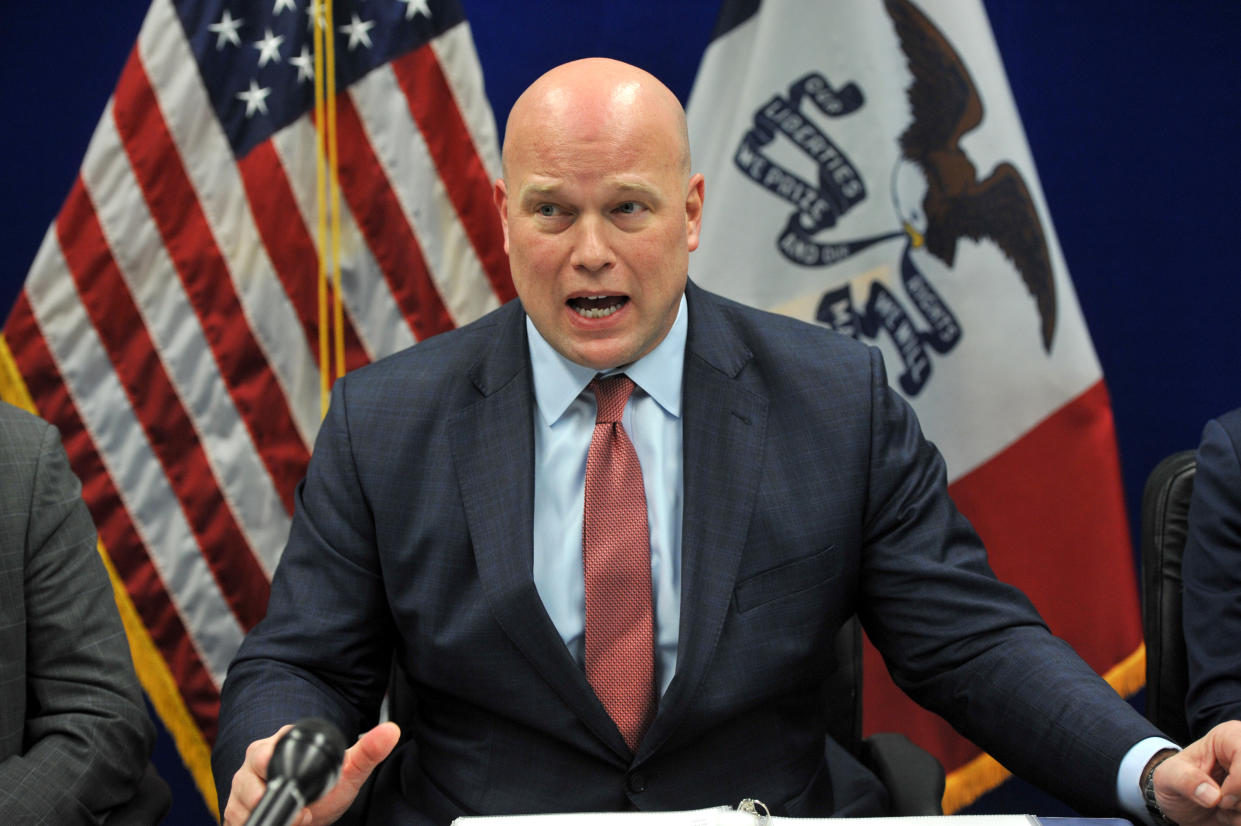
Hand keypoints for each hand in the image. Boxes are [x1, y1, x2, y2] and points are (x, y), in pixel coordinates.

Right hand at [222, 721, 400, 825]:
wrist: (312, 816)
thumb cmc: (327, 788)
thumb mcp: (349, 772)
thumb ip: (369, 751)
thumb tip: (391, 730)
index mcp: (280, 742)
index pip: (270, 748)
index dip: (282, 770)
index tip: (301, 795)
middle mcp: (256, 760)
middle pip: (249, 774)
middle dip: (270, 797)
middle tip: (301, 814)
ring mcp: (243, 784)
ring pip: (240, 800)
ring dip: (265, 814)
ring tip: (295, 821)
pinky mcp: (234, 807)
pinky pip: (233, 817)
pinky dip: (251, 825)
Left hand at [1153, 721, 1240, 825]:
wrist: (1179, 805)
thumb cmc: (1174, 780)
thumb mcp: (1168, 776)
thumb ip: (1185, 780)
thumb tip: (1213, 796)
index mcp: (1229, 737)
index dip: (1239, 781)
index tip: (1220, 797)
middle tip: (1220, 801)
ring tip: (1221, 805)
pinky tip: (1230, 814)